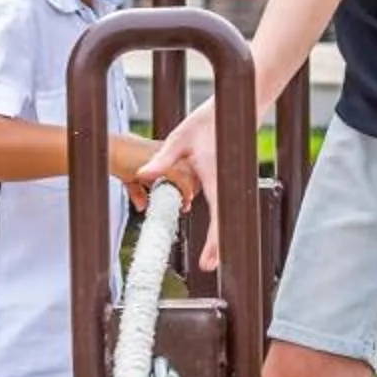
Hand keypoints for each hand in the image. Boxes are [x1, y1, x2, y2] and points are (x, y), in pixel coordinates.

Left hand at [135, 107, 219, 267]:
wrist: (232, 110)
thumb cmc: (208, 123)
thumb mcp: (180, 139)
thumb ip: (162, 160)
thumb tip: (144, 173)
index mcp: (214, 177)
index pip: (217, 215)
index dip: (214, 240)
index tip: (208, 260)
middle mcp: (225, 184)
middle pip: (226, 223)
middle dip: (219, 246)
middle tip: (208, 266)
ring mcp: (228, 184)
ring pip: (226, 216)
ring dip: (218, 237)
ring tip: (210, 258)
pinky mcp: (227, 182)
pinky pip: (224, 207)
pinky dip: (219, 223)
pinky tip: (211, 233)